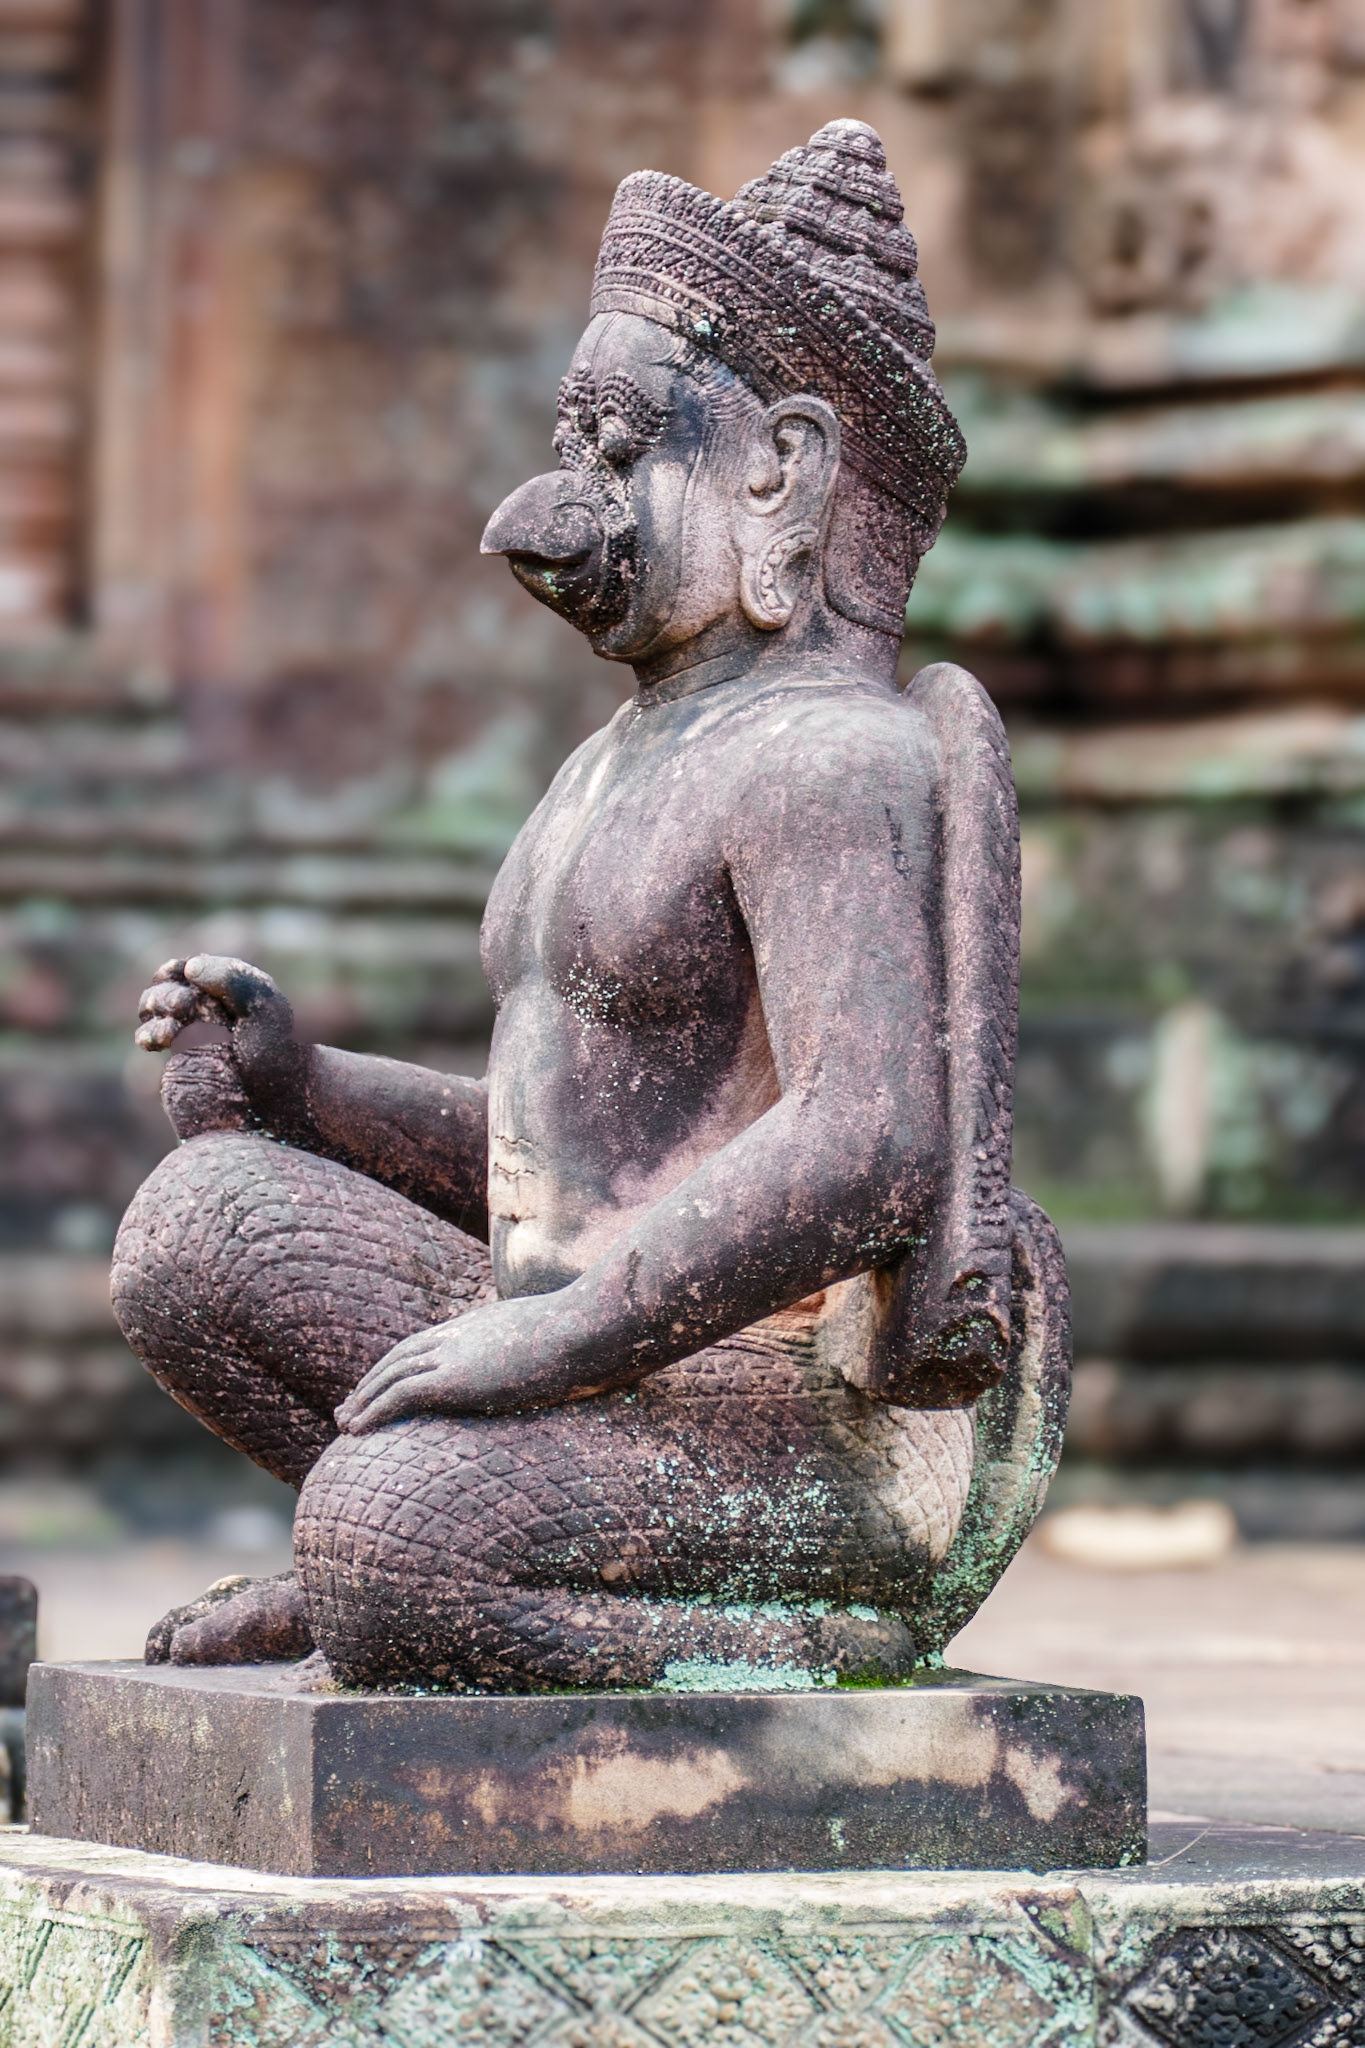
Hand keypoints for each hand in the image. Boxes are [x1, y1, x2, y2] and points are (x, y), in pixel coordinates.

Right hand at [135, 954, 294, 1069]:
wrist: (274, 1105)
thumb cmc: (277, 1055)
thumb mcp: (266, 1007)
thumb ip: (232, 980)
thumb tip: (189, 969)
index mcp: (232, 990)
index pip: (194, 969)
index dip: (179, 969)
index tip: (180, 973)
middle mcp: (210, 1009)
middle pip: (168, 985)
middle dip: (167, 992)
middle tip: (182, 1006)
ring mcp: (192, 1033)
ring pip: (154, 1008)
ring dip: (153, 1008)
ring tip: (170, 1028)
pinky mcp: (179, 1059)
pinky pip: (151, 1037)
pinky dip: (148, 1033)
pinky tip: (158, 1041)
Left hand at [337, 1294, 595, 1431]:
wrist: (586, 1328)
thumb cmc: (590, 1333)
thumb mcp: (565, 1335)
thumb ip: (553, 1347)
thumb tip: (572, 1364)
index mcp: (482, 1324)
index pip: (429, 1343)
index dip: (403, 1363)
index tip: (387, 1382)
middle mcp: (460, 1334)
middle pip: (401, 1357)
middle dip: (372, 1381)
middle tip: (349, 1406)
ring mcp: (455, 1354)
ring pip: (391, 1375)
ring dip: (363, 1399)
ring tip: (343, 1422)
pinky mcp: (454, 1378)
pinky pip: (399, 1395)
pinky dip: (371, 1410)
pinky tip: (353, 1430)